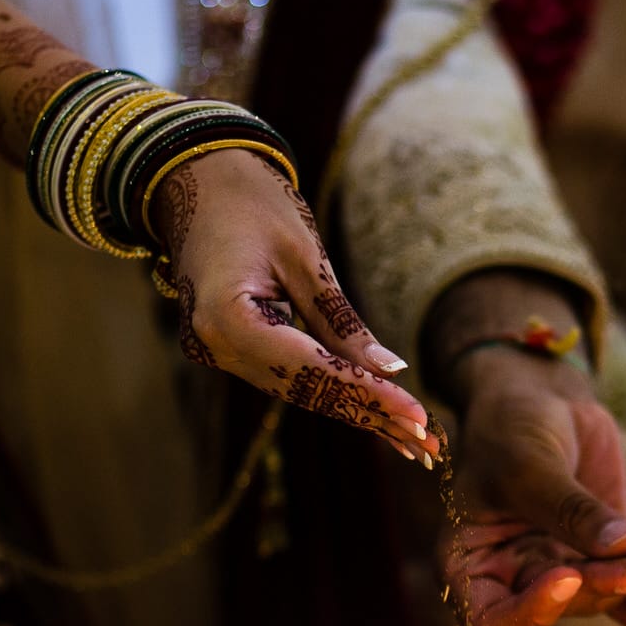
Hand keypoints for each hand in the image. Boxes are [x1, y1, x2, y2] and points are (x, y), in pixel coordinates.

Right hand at [151, 150, 438, 462]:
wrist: (197, 179)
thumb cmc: (253, 204)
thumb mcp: (307, 258)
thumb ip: (342, 323)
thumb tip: (390, 372)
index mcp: (227, 319)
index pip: (311, 371)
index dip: (368, 396)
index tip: (418, 417)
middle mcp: (215, 347)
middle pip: (305, 392)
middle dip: (369, 416)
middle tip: (428, 445)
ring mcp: (217, 352)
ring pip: (298, 392)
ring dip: (356, 413)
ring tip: (412, 440)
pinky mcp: (230, 348)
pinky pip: (287, 376)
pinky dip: (331, 392)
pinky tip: (373, 414)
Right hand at [444, 346, 625, 625]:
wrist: (541, 400)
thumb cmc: (511, 430)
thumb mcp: (530, 464)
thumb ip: (569, 509)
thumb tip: (622, 546)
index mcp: (471, 565)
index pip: (491, 623)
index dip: (529, 616)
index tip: (564, 575)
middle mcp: (514, 577)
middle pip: (557, 609)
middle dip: (596, 586)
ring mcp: (561, 568)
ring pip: (599, 598)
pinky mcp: (604, 556)